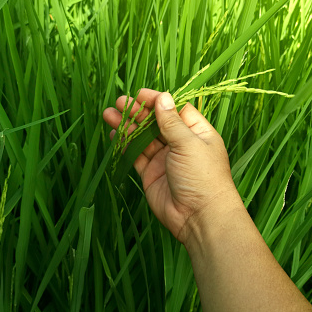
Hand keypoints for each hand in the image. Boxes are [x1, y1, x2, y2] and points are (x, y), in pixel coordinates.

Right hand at [103, 89, 238, 244]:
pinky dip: (125, 145)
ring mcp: (165, 159)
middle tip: (120, 102)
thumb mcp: (188, 143)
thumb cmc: (202, 176)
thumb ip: (171, 121)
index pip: (175, 110)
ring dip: (127, 126)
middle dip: (138, 112)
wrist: (199, 217)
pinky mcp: (151, 174)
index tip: (140, 95)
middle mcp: (180, 144)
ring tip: (109, 114)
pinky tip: (114, 135)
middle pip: (156, 122)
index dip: (158, 101)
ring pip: (143, 138)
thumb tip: (163, 97)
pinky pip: (136, 155)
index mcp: (196, 132)